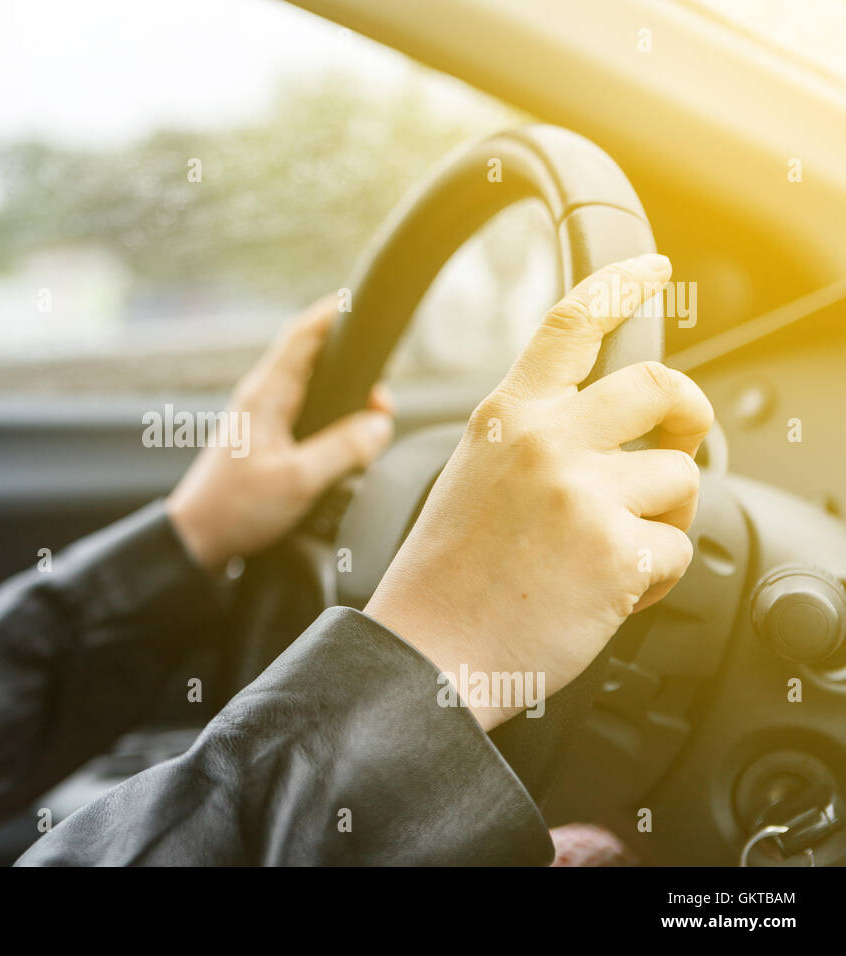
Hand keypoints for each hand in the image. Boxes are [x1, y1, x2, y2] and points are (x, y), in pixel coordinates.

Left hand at [168, 298, 395, 572]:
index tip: (362, 302)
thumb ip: (344, 449)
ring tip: (370, 423)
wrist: (195, 539)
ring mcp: (260, 418)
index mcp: (266, 394)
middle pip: (313, 359)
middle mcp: (261, 397)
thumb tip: (380, 424)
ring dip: (344, 400)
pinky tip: (344, 445)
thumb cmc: (236, 509)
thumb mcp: (299, 480)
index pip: (302, 335)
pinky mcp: (263, 440)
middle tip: (382, 398)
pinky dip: (330, 421)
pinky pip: (305, 416)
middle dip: (353, 368)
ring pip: (312, 390)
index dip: (333, 313)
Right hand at [365, 253, 712, 731]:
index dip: (619, 285)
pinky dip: (655, 575)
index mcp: (506, 417)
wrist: (427, 649)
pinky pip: (678, 546)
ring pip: (680, 478)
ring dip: (663, 516)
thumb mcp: (473, 476)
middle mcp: (547, 441)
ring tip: (614, 550)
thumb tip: (614, 438)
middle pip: (660, 387)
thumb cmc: (446, 576)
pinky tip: (608, 591)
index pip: (569, 325)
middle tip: (683, 440)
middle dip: (688, 414)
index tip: (649, 270)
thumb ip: (533, 440)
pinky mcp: (618, 549)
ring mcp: (584, 492)